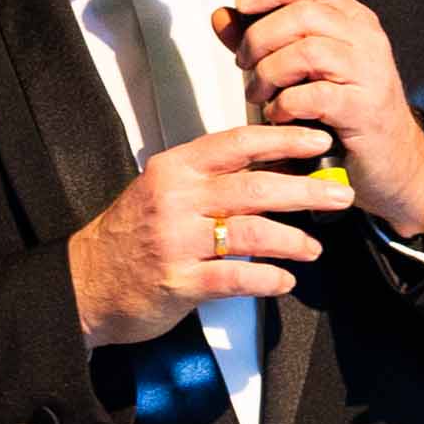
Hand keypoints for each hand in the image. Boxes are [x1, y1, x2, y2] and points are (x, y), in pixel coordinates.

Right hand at [69, 119, 341, 349]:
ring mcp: (176, 242)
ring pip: (251, 233)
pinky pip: (235, 277)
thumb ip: (209, 180)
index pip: (238, 143)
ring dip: (292, 240)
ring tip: (313, 248)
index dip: (284, 140)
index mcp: (175, 170)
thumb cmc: (129, 237)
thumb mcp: (162, 191)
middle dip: (305, 191)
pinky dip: (267, 279)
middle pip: (254, 187)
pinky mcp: (178, 282)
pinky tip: (284, 281)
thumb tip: (272, 171)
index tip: (319, 142)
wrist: (84, 283)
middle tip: (339, 196)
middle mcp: (175, 200)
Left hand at [225, 0, 423, 240]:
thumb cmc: (342, 111)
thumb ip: (261, 41)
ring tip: (259, 93)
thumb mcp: (300, 69)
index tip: (242, 4)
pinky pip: (315, 96)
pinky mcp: (364, 109)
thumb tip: (222, 16)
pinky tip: (280, 115)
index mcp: (351, 20)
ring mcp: (368, 72)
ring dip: (269, 72)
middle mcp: (364, 38)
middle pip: (303, 13)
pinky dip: (286, 104)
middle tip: (244, 64)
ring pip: (307, 51)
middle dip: (260, 37)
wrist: (390, 158)